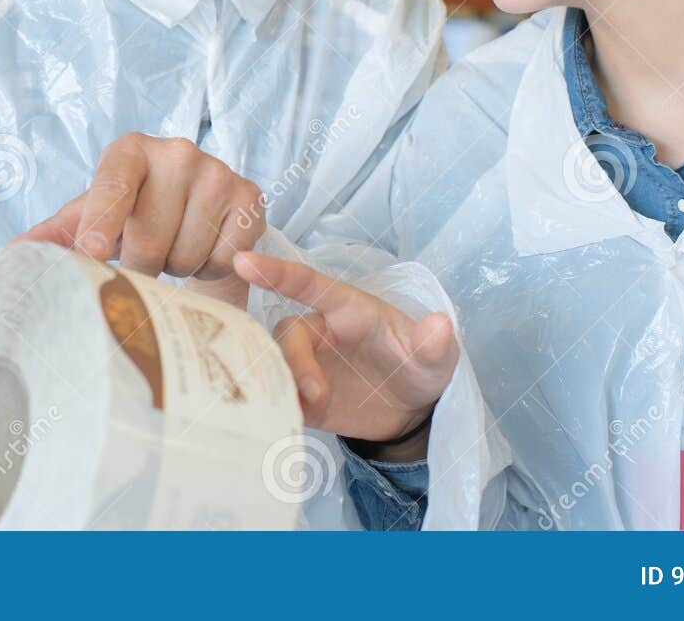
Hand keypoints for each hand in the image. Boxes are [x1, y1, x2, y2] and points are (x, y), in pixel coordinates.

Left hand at [16, 134, 265, 304]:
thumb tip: (10, 256)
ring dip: (177, 267)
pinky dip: (214, 267)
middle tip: (146, 254)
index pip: (113, 184)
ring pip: (187, 253)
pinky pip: (226, 256)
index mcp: (129, 151)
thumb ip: (56, 234)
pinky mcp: (250, 197)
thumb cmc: (135, 214)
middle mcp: (176, 151)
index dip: (102, 220)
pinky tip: (207, 248)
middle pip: (149, 238)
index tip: (93, 252)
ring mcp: (217, 171)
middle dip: (143, 265)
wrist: (201, 214)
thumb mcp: (94, 217)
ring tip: (175, 248)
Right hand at [234, 251, 456, 460]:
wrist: (412, 409)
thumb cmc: (418, 364)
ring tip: (309, 409)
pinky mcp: (302, 399)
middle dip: (294, 360)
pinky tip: (284, 422)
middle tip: (316, 393)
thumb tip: (441, 324)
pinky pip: (277, 398)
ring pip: (275, 366)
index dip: (275, 271)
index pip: (307, 283)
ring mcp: (308, 366)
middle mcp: (319, 333)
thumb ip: (434, 342)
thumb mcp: (435, 355)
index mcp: (346, 309)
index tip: (243, 261)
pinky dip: (276, 408)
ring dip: (284, 386)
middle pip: (287, 334)